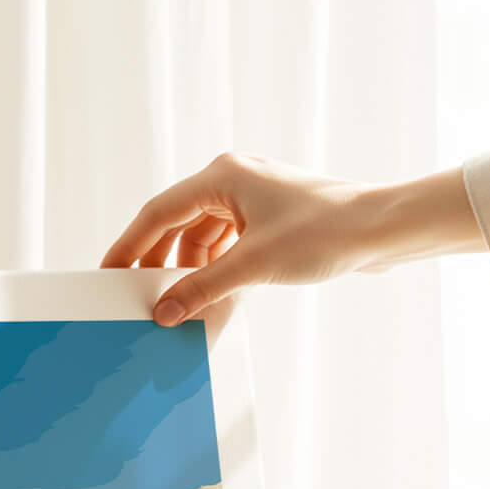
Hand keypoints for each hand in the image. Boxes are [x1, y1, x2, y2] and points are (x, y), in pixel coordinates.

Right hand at [102, 156, 483, 325]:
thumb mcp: (253, 266)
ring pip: (202, 237)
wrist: (382, 229)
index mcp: (223, 176)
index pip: (159, 213)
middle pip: (177, 224)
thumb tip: (164, 312)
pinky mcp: (270, 218)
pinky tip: (211, 295)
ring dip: (189, 270)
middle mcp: (234, 179)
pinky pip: (226, 244)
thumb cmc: (326, 232)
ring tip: (177, 304)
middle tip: (137, 296)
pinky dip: (214, 268)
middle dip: (158, 262)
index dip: (129, 245)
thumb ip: (202, 289)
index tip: (107, 273)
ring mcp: (253, 198)